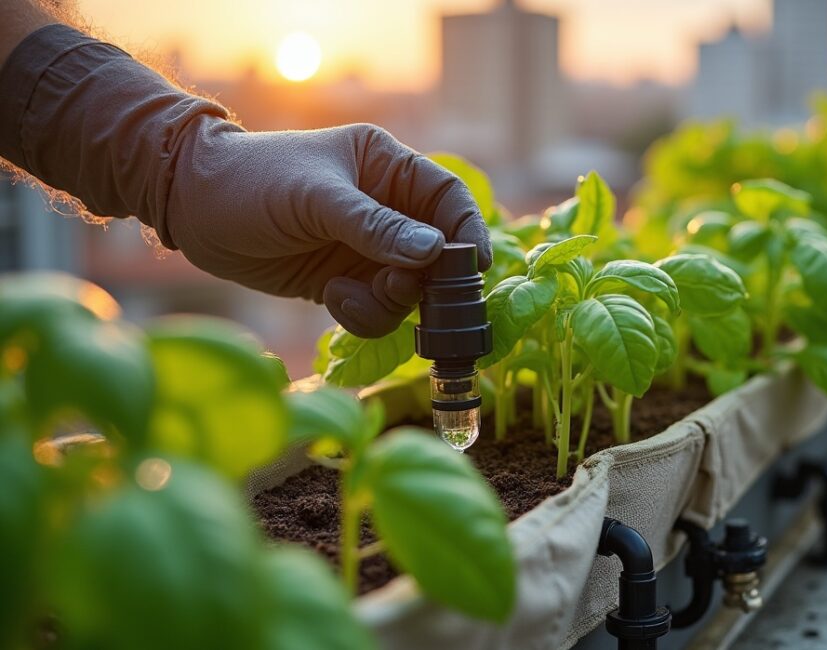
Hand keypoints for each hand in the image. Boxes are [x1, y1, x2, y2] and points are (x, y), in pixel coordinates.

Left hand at [163, 122, 491, 337]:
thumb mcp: (316, 200)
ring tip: (347, 296)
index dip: (467, 230)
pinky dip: (364, 314)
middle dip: (425, 280)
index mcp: (385, 167)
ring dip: (389, 302)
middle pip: (436, 253)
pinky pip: (378, 308)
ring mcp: (365, 248)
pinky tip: (332, 300)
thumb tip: (435, 251)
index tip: (474, 266)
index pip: (447, 198)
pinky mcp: (344, 280)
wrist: (189, 209)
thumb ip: (376, 226)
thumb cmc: (251, 182)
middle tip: (399, 290)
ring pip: (409, 289)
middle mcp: (384, 208)